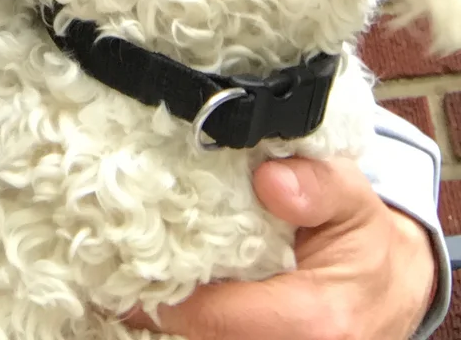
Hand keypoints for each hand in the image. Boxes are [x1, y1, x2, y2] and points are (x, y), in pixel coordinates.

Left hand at [122, 156, 437, 339]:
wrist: (391, 285)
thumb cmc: (362, 237)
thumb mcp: (351, 197)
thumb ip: (317, 186)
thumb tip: (271, 178)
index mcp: (316, 319)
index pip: (217, 318)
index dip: (165, 299)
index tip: (121, 267)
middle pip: (204, 337)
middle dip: (158, 306)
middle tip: (110, 270)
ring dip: (172, 318)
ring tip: (127, 279)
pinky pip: (218, 337)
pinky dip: (191, 321)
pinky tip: (164, 296)